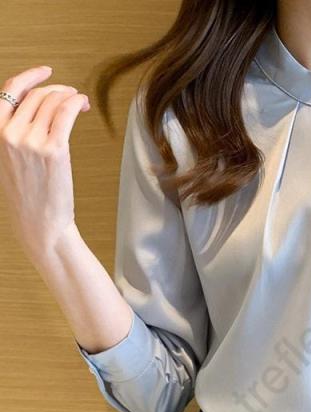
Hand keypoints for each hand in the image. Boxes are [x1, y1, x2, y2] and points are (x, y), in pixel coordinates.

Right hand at [0, 65, 90, 261]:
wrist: (40, 222)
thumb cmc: (29, 196)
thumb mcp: (10, 161)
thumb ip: (16, 135)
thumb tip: (40, 111)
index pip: (7, 92)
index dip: (28, 77)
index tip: (46, 71)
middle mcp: (9, 134)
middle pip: (36, 96)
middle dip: (57, 90)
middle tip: (73, 97)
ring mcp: (31, 141)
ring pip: (52, 102)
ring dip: (70, 96)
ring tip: (81, 103)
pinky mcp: (54, 150)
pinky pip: (65, 113)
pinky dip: (76, 103)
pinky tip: (83, 105)